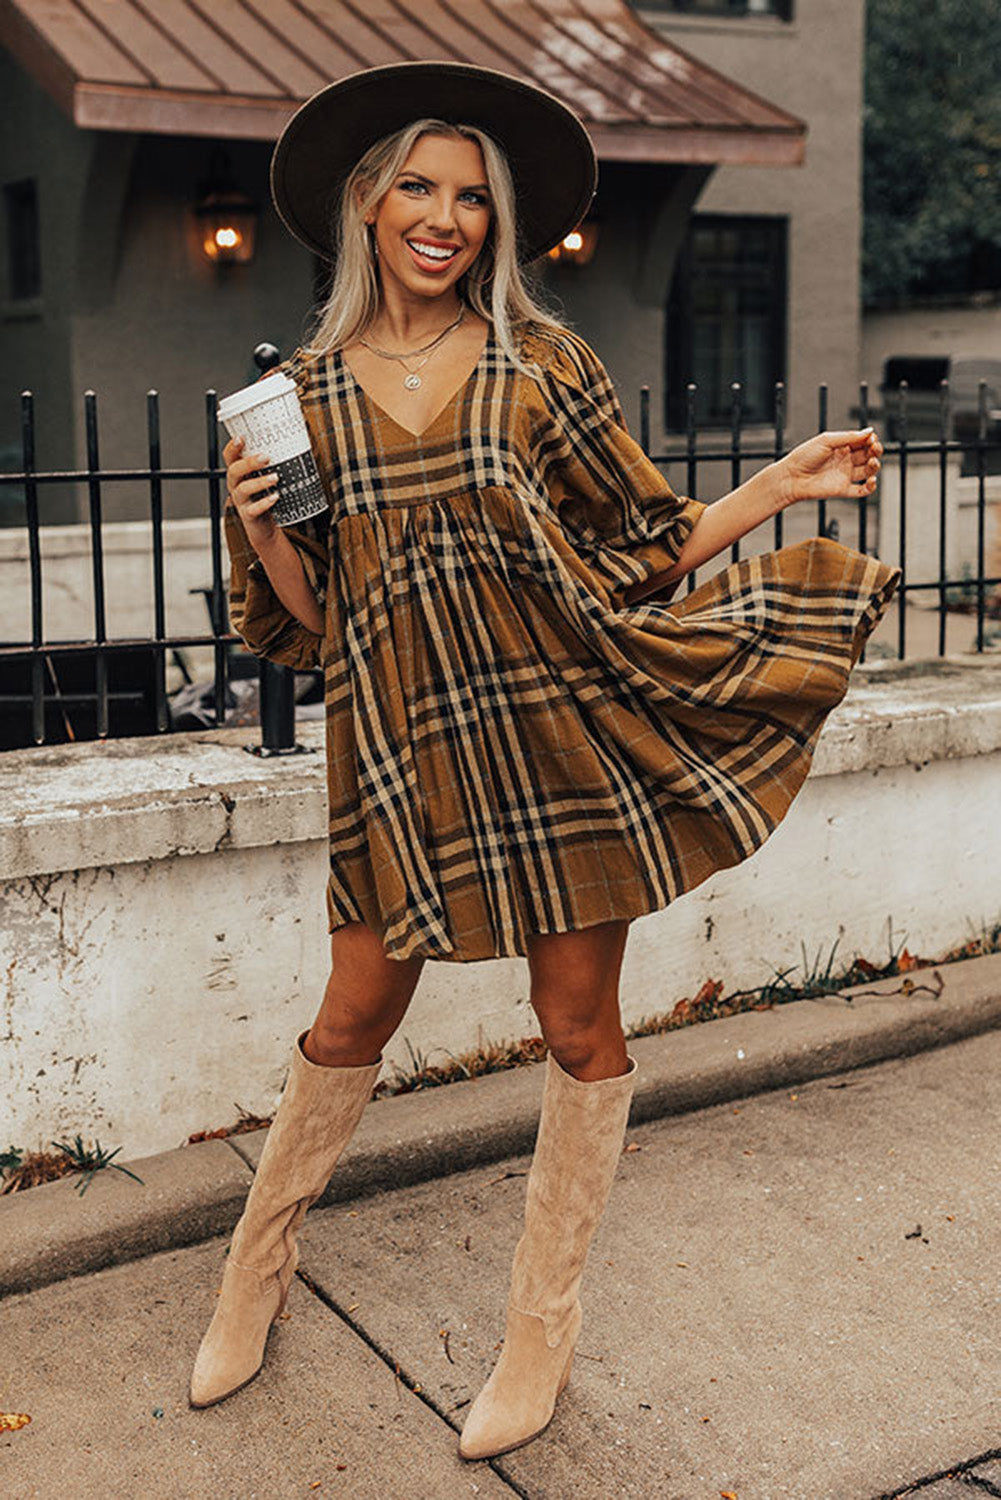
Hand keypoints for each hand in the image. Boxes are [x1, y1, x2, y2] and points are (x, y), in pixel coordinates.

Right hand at [224, 435, 279, 552]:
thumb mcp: (264, 478)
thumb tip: (292, 443)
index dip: (232, 448)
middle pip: (234, 470)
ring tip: (275, 477)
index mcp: (238, 473)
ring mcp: (241, 501)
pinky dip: (264, 503)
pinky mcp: (249, 516)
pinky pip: (253, 509)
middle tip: (265, 457)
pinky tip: (275, 497)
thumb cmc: (265, 497)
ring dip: (259, 482)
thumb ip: (271, 464)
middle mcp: (236, 485)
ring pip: (243, 489)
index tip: (241, 438)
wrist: (264, 527)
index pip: (229, 457)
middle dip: (248, 463)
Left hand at [775, 429, 882, 508]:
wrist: (791, 476)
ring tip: (872, 462)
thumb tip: (870, 431)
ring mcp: (845, 475)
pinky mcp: (843, 490)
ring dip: (875, 466)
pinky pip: (862, 491)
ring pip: (868, 471)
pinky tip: (872, 480)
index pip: (863, 442)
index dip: (870, 440)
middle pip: (868, 455)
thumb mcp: (827, 440)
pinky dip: (871, 487)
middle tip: (874, 448)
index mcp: (842, 446)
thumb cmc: (803, 456)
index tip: (871, 438)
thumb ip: (849, 436)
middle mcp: (845, 460)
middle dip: (875, 450)